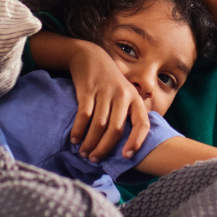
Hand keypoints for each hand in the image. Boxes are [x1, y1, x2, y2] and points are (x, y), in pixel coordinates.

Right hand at [68, 41, 149, 160]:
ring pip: (99, 125)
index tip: (126, 157)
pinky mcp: (88, 89)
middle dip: (104, 148)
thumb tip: (129, 144)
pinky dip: (78, 130)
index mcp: (135, 99)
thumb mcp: (125, 94)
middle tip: (95, 159)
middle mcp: (123, 95)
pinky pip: (84, 115)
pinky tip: (74, 139)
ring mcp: (105, 92)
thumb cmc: (110, 83)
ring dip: (90, 142)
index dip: (136, 141)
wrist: (91, 57)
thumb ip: (128, 114)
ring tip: (84, 153)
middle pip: (116, 129)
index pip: (142, 123)